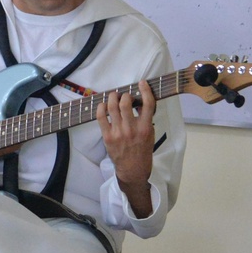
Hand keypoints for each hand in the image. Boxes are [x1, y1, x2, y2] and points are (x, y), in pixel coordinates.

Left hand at [96, 79, 155, 217]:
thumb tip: (139, 102)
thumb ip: (146, 119)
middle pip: (125, 102)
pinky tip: (103, 105)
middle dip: (124, 95)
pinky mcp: (108, 137)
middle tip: (124, 96)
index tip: (142, 83)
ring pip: (112, 107)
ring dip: (112, 98)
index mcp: (146, 128)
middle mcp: (132, 129)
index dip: (145, 90)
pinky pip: (101, 117)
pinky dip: (101, 107)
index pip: (148, 104)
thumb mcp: (150, 134)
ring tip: (113, 97)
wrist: (132, 169)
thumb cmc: (142, 151)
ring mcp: (118, 133)